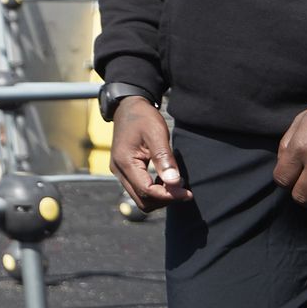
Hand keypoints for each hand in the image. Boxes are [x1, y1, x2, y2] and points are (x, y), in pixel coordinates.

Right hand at [109, 96, 190, 211]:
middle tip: (184, 190)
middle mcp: (118, 170)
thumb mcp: (156, 133)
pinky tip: (166, 179)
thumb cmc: (143, 117)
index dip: (169, 195)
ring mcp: (119, 171)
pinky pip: (139, 190)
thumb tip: (175, 183)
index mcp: (124, 162)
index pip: (147, 191)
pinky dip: (155, 191)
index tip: (188, 192)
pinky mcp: (124, 170)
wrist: (128, 107)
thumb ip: (164, 158)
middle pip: (142, 200)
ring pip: (140, 198)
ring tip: (176, 184)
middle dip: (165, 199)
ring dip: (160, 196)